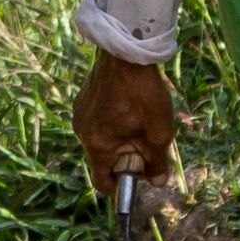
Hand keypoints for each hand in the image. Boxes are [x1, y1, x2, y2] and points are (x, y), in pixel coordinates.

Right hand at [76, 49, 175, 189]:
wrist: (126, 52)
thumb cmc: (143, 94)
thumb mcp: (159, 132)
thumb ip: (157, 162)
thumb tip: (157, 182)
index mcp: (97, 145)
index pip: (102, 182)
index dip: (119, 189)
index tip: (135, 183)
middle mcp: (82, 132)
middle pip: (103, 159)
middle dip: (125, 158)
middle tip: (146, 143)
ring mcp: (80, 114)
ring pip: (101, 138)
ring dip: (119, 138)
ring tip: (139, 120)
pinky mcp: (83, 99)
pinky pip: (98, 121)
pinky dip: (112, 122)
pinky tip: (127, 105)